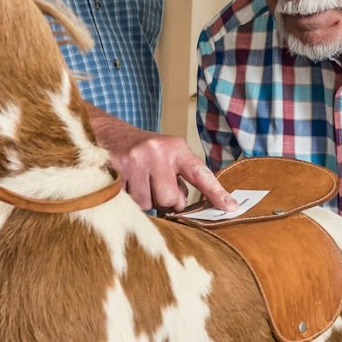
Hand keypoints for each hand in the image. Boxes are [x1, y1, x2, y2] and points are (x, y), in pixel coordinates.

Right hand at [90, 114, 233, 211]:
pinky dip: (128, 198)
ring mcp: (135, 161)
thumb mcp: (168, 156)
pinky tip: (126, 184)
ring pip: (146, 203)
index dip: (216, 192)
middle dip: (164, 201)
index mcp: (176, 149)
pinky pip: (128, 201)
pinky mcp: (116, 170)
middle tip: (157, 188)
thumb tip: (183, 207)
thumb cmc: (146, 150)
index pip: (200, 174)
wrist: (111, 133)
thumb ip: (181, 178)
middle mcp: (157, 152)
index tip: (230, 207)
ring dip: (144, 200)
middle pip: (169, 199)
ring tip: (140, 183)